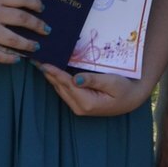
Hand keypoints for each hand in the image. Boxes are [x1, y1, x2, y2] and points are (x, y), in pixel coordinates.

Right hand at [0, 0, 46, 63]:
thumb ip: (0, 1)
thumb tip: (21, 9)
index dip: (35, 3)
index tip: (42, 8)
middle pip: (22, 19)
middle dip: (37, 26)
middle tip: (46, 30)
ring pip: (14, 40)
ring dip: (28, 44)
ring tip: (35, 46)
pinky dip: (9, 59)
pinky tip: (16, 59)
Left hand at [38, 65, 152, 117]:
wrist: (132, 99)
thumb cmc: (124, 89)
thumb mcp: (112, 82)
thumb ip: (93, 80)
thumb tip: (76, 79)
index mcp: (87, 102)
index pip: (66, 84)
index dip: (54, 72)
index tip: (43, 62)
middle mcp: (80, 107)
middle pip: (60, 87)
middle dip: (48, 73)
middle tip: (36, 59)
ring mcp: (79, 107)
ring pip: (60, 89)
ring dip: (51, 76)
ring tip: (40, 62)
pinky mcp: (80, 104)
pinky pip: (65, 91)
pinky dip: (58, 80)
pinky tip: (52, 71)